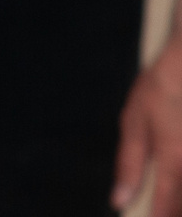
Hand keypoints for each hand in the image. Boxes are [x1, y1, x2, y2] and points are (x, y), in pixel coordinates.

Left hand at [114, 37, 181, 215]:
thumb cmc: (160, 90)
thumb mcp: (134, 123)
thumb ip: (129, 165)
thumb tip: (119, 199)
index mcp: (175, 158)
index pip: (169, 207)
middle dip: (174, 210)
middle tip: (160, 208)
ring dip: (181, 199)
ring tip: (168, 197)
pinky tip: (177, 179)